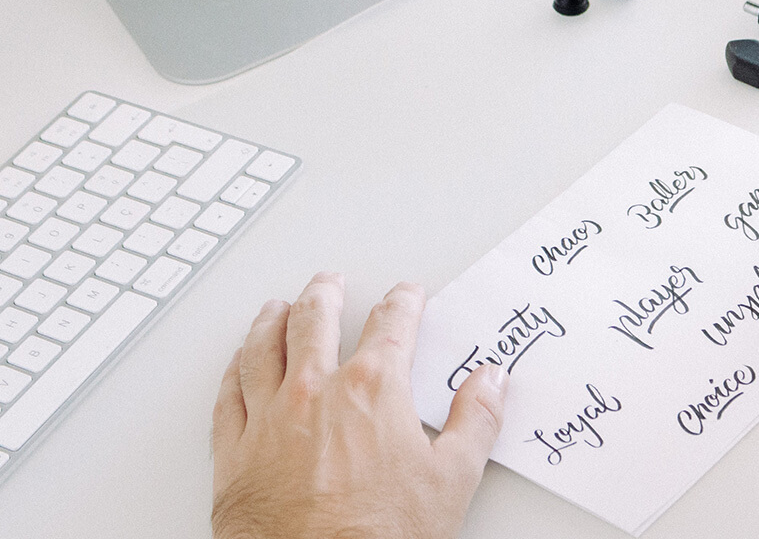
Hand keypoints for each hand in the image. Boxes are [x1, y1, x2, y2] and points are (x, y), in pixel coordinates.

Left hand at [212, 273, 507, 538]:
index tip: (406, 296)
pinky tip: (237, 362)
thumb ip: (476, 421)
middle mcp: (315, 391)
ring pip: (263, 348)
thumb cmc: (378, 535)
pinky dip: (233, 369)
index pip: (392, 325)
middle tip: (331, 282)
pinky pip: (228, 394)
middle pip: (315, 321)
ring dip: (272, 320)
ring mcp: (268, 418)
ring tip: (277, 307)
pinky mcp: (234, 451)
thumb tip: (491, 383)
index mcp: (373, 390)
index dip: (403, 304)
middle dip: (326, 294)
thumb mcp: (452, 480)